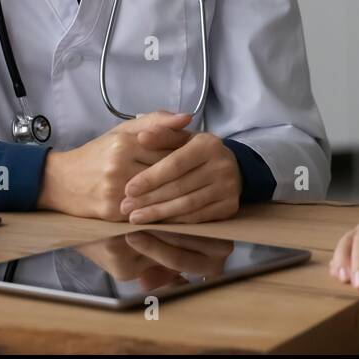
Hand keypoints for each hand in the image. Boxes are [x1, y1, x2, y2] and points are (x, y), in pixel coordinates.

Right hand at [36, 110, 192, 219]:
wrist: (61, 181)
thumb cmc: (97, 153)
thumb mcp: (123, 130)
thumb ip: (156, 121)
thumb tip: (188, 117)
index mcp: (124, 143)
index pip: (168, 148)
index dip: (186, 153)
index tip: (198, 155)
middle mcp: (119, 166)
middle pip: (165, 172)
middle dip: (186, 174)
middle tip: (201, 176)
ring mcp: (115, 191)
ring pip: (159, 194)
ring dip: (178, 195)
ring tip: (194, 193)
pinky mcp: (112, 213)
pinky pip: (146, 211)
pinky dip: (161, 210)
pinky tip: (175, 208)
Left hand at [119, 132, 241, 223]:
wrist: (232, 167)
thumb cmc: (197, 152)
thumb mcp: (180, 138)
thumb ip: (161, 135)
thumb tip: (142, 137)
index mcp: (208, 145)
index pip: (175, 164)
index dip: (150, 178)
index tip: (128, 189)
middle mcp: (222, 166)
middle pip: (179, 187)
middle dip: (149, 199)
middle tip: (126, 207)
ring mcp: (228, 188)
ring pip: (187, 205)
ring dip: (159, 213)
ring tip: (135, 217)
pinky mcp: (229, 207)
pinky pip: (197, 218)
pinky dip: (175, 221)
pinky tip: (157, 223)